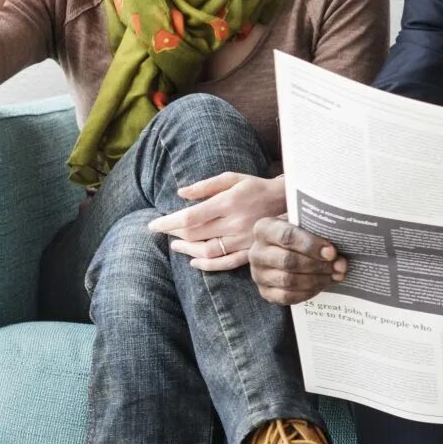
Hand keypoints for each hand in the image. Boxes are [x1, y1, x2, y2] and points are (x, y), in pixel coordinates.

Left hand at [148, 172, 287, 271]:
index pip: (190, 217)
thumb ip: (207, 185)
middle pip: (195, 235)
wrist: (289, 201)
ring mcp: (243, 240)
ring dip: (186, 250)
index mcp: (229, 202)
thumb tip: (180, 193)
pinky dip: (207, 266)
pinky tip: (194, 262)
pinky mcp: (250, 251)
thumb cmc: (257, 187)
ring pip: (206, 251)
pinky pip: (225, 263)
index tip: (153, 225)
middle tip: (165, 231)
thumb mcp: (233, 178)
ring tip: (176, 245)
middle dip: (174, 233)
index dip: (168, 223)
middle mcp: (235, 223)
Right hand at [247, 217, 346, 305]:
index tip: (332, 252)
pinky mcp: (265, 292)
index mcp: (265, 229)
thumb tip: (339, 241)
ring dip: (316, 279)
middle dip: (318, 265)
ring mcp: (258, 274)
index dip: (311, 245)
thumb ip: (317, 228)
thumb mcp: (304, 223)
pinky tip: (322, 285)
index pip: (287, 236)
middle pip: (288, 261)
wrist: (282, 249)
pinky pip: (286, 297)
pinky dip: (308, 292)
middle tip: (340, 266)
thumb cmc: (298, 233)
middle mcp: (257, 252)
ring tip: (336, 275)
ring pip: (288, 281)